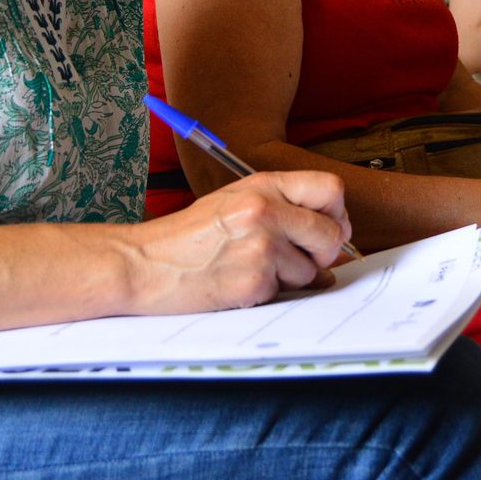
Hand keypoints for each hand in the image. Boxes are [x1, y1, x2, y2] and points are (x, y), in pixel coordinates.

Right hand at [130, 170, 351, 313]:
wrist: (143, 264)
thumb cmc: (187, 236)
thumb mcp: (234, 201)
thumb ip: (282, 209)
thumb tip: (333, 240)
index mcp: (262, 185)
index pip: (330, 188)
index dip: (336, 213)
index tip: (327, 227)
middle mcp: (265, 211)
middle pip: (331, 234)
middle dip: (324, 253)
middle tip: (302, 259)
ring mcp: (261, 247)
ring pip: (311, 271)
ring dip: (290, 278)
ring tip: (252, 269)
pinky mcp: (254, 282)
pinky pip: (285, 293)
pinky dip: (267, 293)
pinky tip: (238, 283)